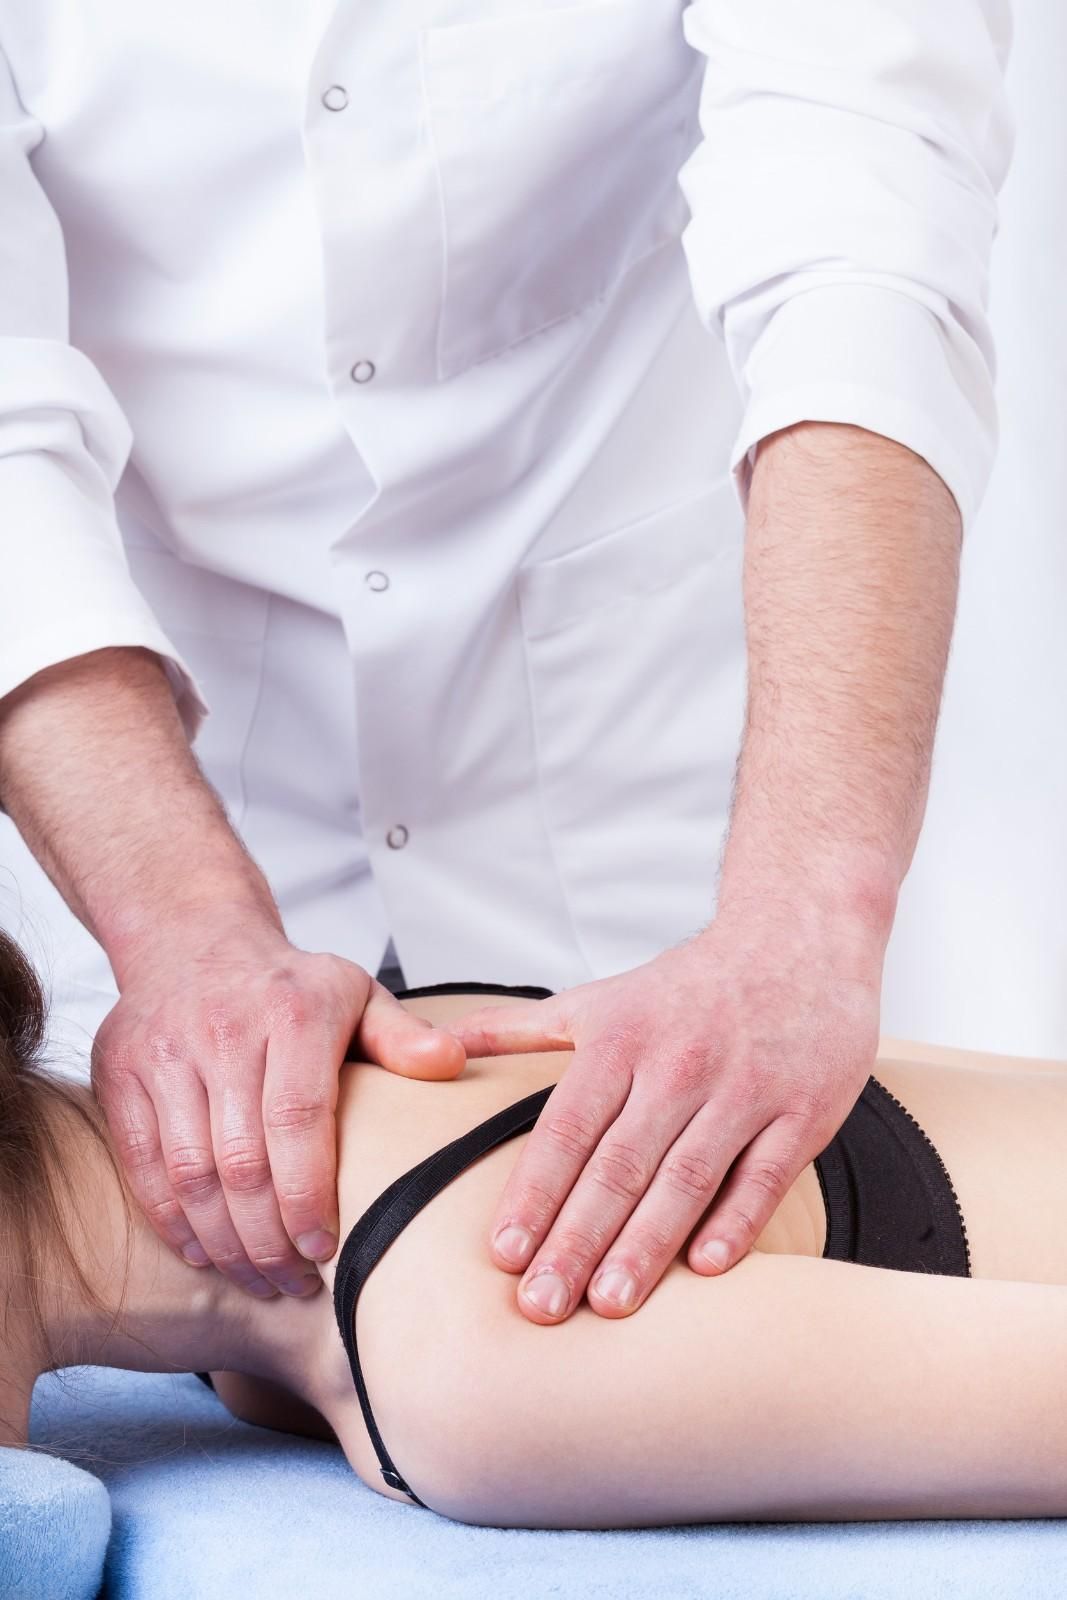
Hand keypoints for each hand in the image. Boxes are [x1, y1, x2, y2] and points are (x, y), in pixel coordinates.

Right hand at [92, 917, 464, 1297]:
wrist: (192, 940)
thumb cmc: (288, 985)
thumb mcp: (355, 994)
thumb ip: (401, 1035)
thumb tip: (451, 1062)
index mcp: (291, 1011)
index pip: (297, 1118)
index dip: (308, 1195)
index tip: (326, 1248)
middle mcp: (221, 1029)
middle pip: (241, 1160)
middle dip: (269, 1239)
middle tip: (296, 1282)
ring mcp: (163, 1051)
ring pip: (189, 1172)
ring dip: (224, 1242)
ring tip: (259, 1278)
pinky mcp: (119, 1072)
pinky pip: (143, 1164)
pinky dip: (173, 1220)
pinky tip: (205, 1250)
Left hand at [447, 895, 883, 1322]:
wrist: (798, 940)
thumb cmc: (688, 987)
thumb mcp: (599, 1000)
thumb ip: (518, 1028)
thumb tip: (438, 1044)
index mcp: (620, 1040)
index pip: (567, 1128)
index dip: (534, 1193)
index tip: (505, 1254)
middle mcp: (677, 1065)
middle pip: (618, 1164)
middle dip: (577, 1238)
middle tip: (543, 1305)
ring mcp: (743, 1089)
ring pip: (686, 1177)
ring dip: (646, 1245)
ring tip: (609, 1304)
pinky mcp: (801, 1112)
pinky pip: (763, 1176)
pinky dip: (735, 1223)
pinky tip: (703, 1269)